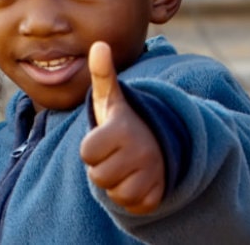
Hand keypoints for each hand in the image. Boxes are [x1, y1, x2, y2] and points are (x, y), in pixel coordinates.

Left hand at [80, 41, 166, 214]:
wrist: (163, 145)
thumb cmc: (126, 124)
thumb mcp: (113, 100)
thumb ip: (103, 75)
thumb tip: (99, 44)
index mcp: (123, 129)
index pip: (86, 152)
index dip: (90, 148)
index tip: (105, 138)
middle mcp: (140, 152)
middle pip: (98, 176)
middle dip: (102, 168)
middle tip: (117, 154)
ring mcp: (152, 174)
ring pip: (114, 193)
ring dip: (116, 184)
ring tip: (127, 167)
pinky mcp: (158, 195)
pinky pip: (132, 205)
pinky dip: (132, 197)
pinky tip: (138, 180)